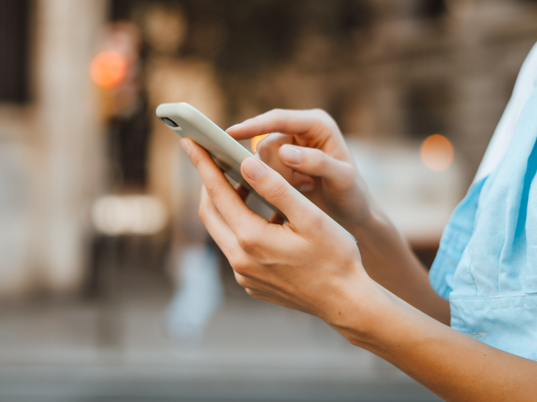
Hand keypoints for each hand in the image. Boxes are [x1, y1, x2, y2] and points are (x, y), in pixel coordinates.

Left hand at [181, 137, 374, 323]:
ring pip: (223, 232)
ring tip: (241, 183)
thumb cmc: (335, 257)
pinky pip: (236, 250)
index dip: (203, 164)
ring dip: (227, 206)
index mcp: (252, 239)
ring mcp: (244, 276)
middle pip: (210, 214)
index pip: (217, 193)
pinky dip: (240, 227)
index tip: (190, 142)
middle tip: (212, 159)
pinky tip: (259, 216)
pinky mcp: (252, 284)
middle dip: (209, 184)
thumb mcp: (310, 216)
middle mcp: (240, 261)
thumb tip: (246, 162)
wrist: (345, 301)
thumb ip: (276, 188)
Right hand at [227, 109, 372, 228]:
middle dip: (277, 168)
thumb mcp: (342, 179)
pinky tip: (295, 191)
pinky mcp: (282, 165)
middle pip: (266, 143)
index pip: (279, 119)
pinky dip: (273, 185)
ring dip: (278, 179)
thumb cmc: (352, 194)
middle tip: (304, 184)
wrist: (352, 214)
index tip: (230, 134)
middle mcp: (301, 131)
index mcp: (317, 124)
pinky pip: (262, 172)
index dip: (254, 126)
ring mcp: (290, 147)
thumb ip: (317, 162)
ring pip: (261, 160)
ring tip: (305, 187)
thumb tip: (285, 151)